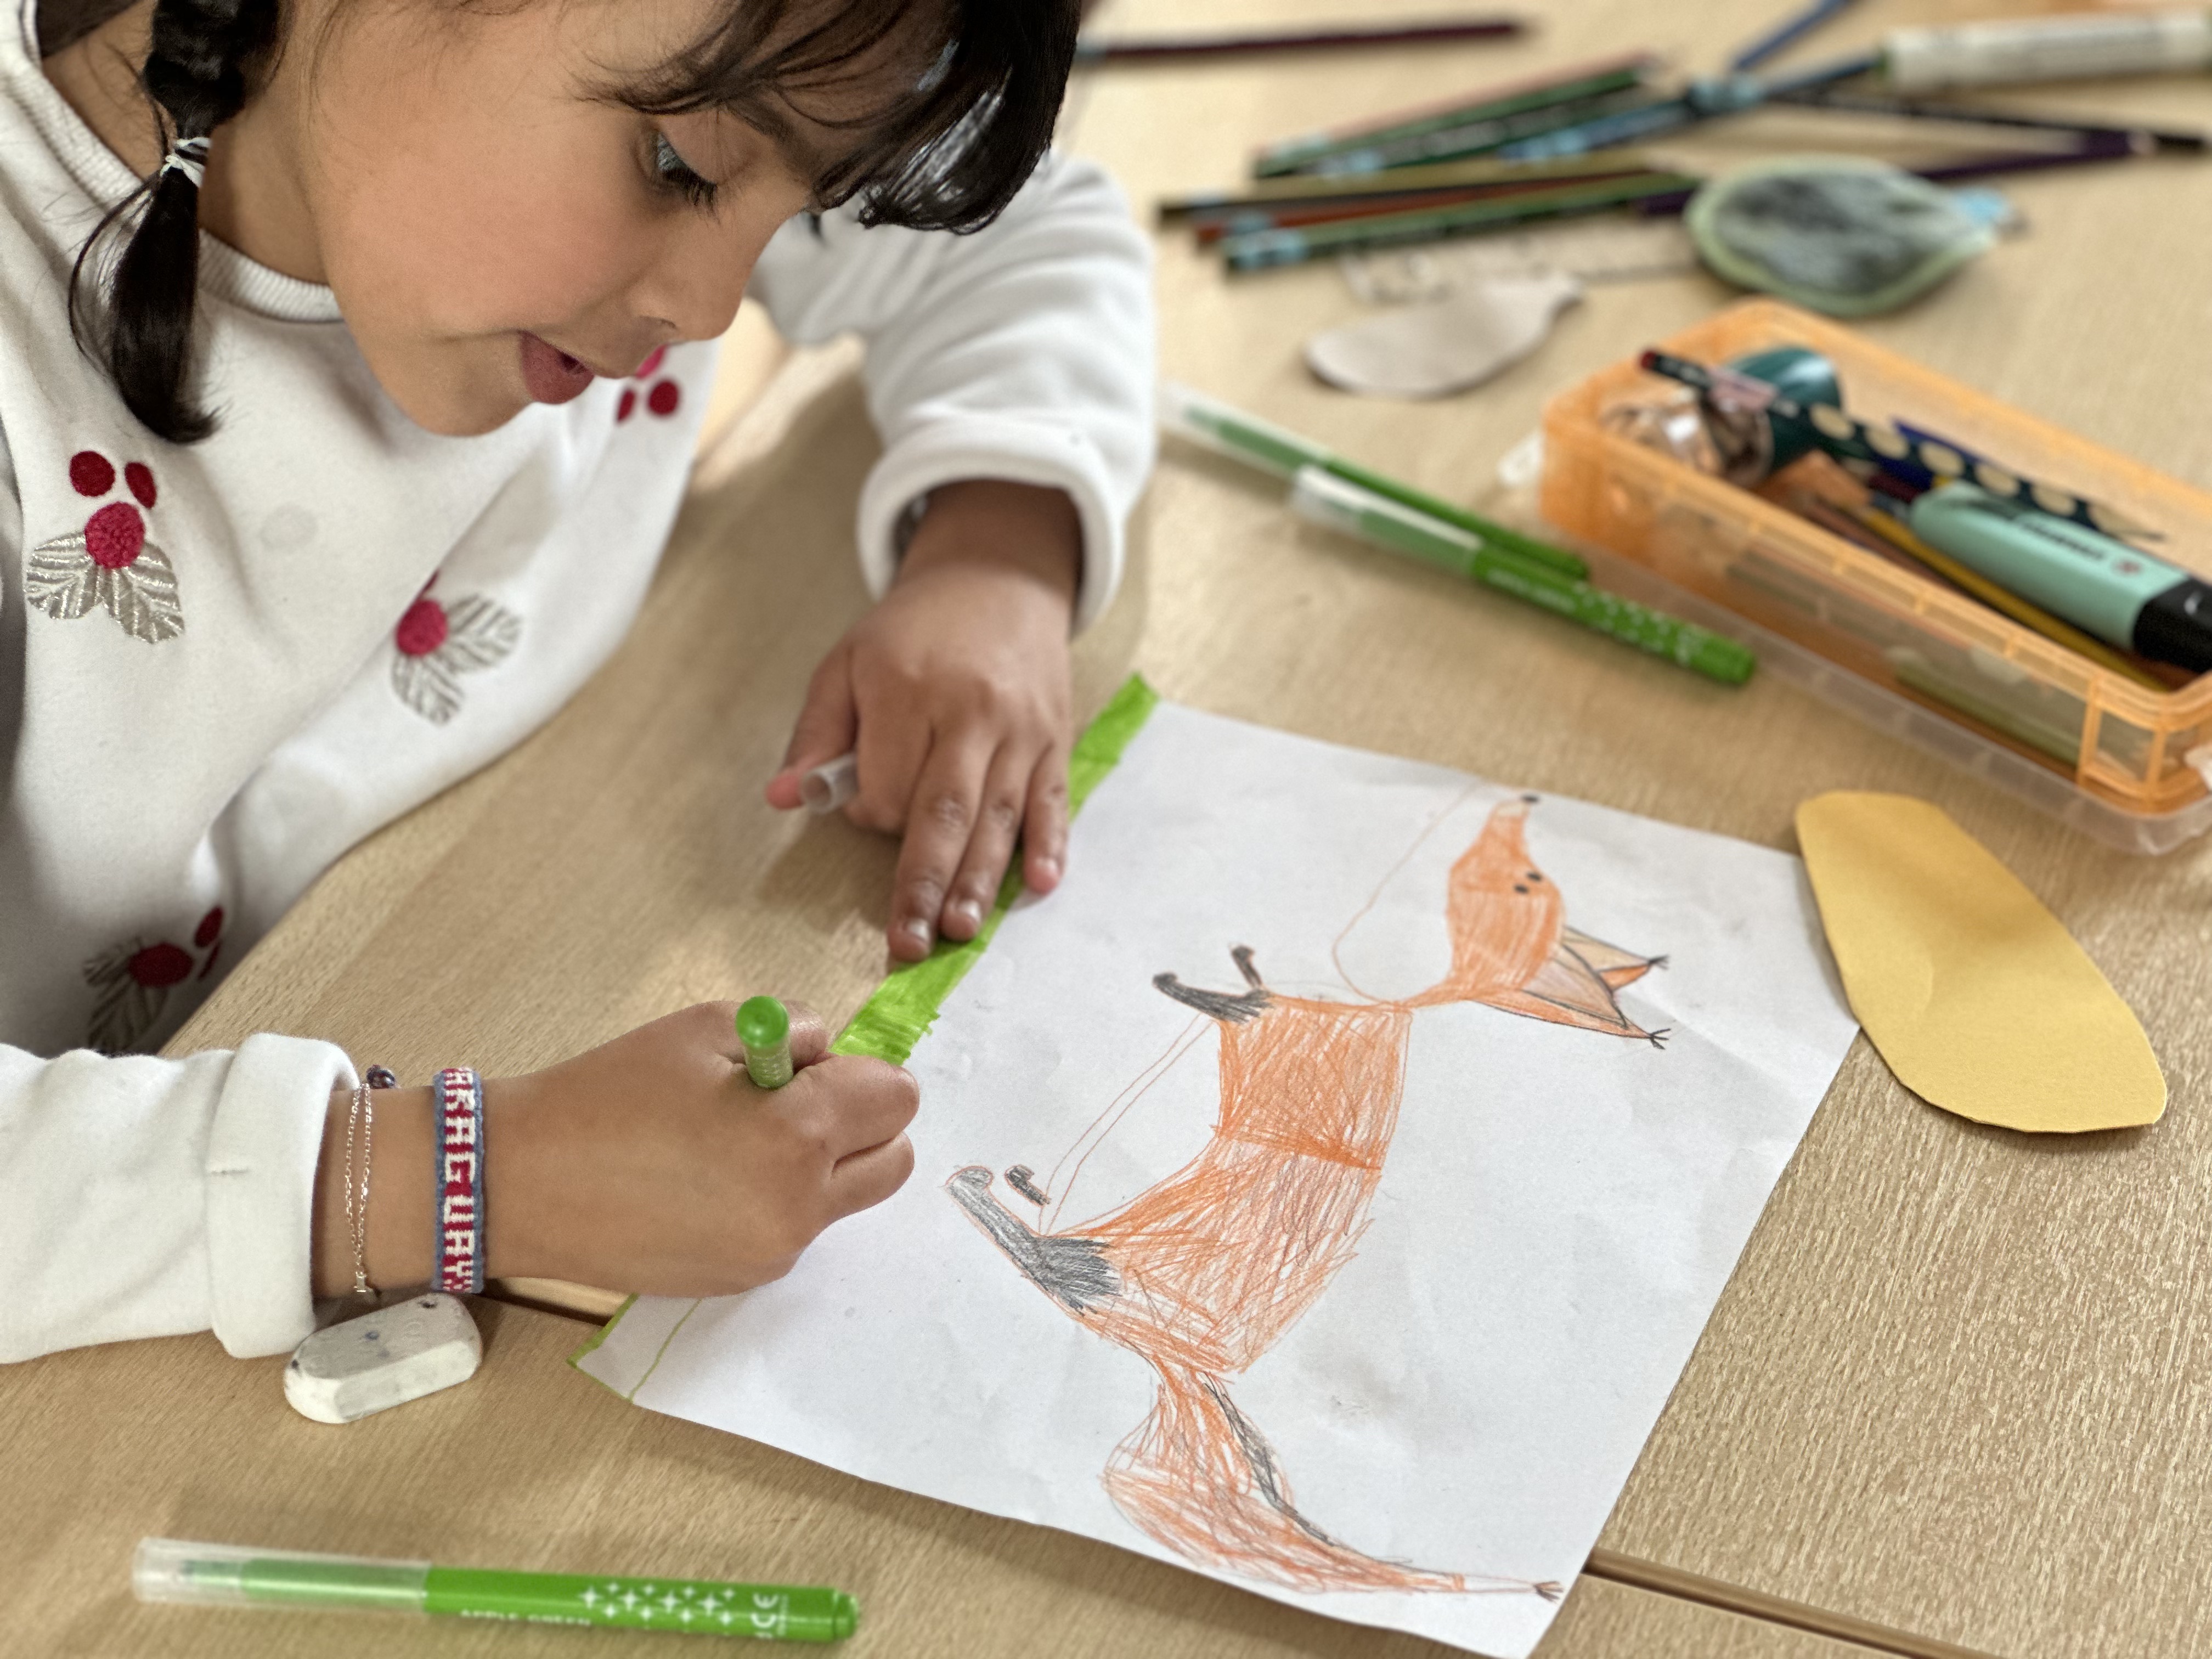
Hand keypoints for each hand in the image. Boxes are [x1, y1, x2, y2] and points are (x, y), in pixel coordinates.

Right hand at [314, 1003, 918, 1296]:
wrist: (521, 1183)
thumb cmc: (609, 1093)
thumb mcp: (707, 1028)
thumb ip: (792, 1033)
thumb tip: (828, 1056)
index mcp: (796, 1137)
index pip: (897, 1100)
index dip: (859, 1073)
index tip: (810, 1067)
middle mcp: (797, 1207)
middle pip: (893, 1160)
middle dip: (861, 1123)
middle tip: (792, 1101)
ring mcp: (771, 1254)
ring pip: (845, 1198)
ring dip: (819, 1164)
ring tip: (735, 1140)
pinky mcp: (741, 1281)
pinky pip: (792, 1231)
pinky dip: (774, 1200)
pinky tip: (705, 1181)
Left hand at [767, 479, 1079, 962]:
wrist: (999, 580)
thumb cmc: (913, 632)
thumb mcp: (847, 663)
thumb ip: (816, 734)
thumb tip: (783, 798)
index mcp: (907, 689)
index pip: (886, 783)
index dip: (872, 813)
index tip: (869, 812)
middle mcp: (970, 711)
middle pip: (944, 812)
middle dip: (924, 884)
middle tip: (911, 942)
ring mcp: (1020, 729)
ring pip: (997, 817)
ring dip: (978, 880)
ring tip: (962, 930)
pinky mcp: (1055, 740)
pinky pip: (1052, 800)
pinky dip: (1049, 844)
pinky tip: (1038, 884)